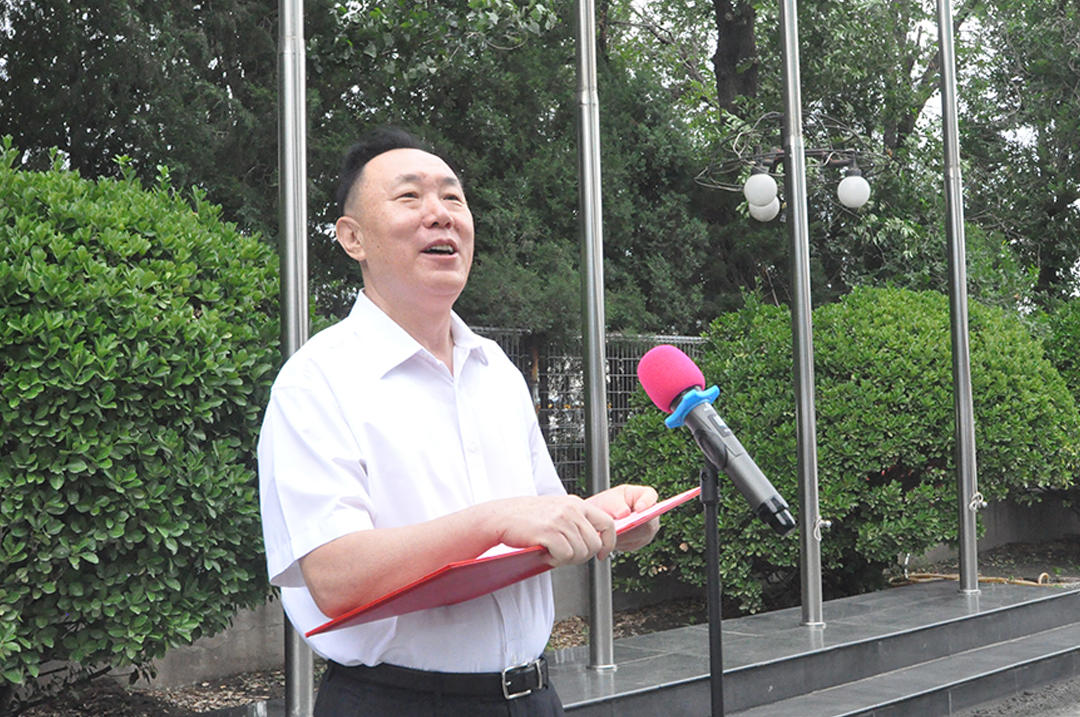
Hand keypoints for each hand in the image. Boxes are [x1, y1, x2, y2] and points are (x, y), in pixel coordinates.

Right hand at [482, 495, 618, 565]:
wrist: (502, 516)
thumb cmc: (527, 517)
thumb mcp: (557, 511)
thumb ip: (576, 522)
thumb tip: (594, 543)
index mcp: (577, 503)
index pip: (608, 523)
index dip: (609, 542)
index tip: (602, 554)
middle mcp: (572, 509)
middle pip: (595, 543)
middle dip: (582, 556)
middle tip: (566, 555)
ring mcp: (561, 520)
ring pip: (581, 552)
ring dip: (567, 559)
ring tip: (552, 552)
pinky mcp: (549, 531)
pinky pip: (565, 555)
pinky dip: (555, 560)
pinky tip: (545, 553)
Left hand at [586, 484, 660, 552]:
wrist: (601, 517)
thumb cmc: (607, 504)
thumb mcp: (609, 499)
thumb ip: (616, 505)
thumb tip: (624, 514)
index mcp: (644, 495)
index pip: (650, 496)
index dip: (647, 502)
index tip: (639, 508)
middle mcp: (650, 513)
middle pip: (649, 521)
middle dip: (633, 526)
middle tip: (619, 527)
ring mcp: (648, 529)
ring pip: (640, 536)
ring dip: (625, 536)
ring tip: (611, 532)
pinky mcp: (640, 542)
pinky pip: (632, 544)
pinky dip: (621, 542)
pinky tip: (612, 538)